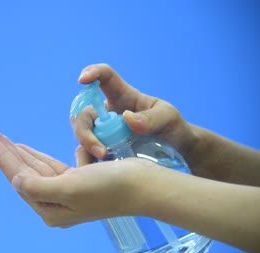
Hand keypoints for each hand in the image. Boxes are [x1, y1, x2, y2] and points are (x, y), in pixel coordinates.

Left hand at [0, 128, 155, 227]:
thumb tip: (15, 181)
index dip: (2, 157)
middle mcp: (56, 203)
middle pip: (24, 172)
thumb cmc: (109, 188)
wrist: (143, 186)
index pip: (19, 178)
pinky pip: (50, 166)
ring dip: (19, 152)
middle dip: (5, 152)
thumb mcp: (70, 189)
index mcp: (50, 209)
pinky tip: (24, 149)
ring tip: (0, 138)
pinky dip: (37, 156)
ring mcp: (66, 192)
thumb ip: (38, 186)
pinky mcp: (77, 181)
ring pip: (35, 168)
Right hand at [73, 63, 197, 166]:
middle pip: (83, 115)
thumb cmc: (172, 128)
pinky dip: (87, 164)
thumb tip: (127, 119)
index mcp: (122, 96)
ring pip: (81, 136)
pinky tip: (98, 172)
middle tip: (100, 150)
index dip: (92, 73)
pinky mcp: (102, 152)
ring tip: (103, 160)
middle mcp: (107, 114)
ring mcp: (103, 133)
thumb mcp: (169, 117)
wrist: (178, 154)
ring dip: (86, 148)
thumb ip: (152, 117)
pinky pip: (86, 156)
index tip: (82, 80)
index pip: (104, 77)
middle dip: (84, 131)